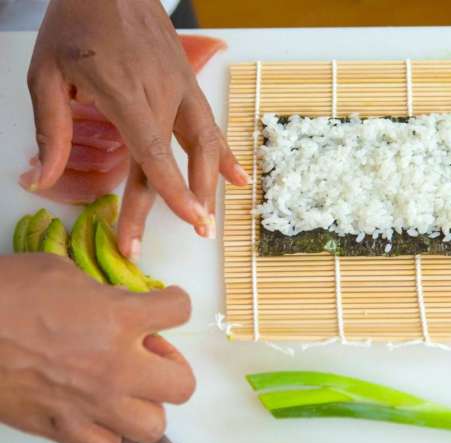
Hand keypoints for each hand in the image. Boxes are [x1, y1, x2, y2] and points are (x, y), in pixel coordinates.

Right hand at [0, 254, 195, 442]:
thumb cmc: (4, 291)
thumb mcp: (60, 273)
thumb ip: (103, 293)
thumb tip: (120, 306)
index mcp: (119, 318)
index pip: (180, 311)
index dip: (174, 304)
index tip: (164, 305)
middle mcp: (116, 366)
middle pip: (183, 385)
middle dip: (171, 369)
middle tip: (147, 357)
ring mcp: (91, 404)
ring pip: (153, 426)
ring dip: (144, 406)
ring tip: (124, 390)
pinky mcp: (61, 429)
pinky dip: (106, 435)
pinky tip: (93, 413)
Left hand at [27, 0, 247, 249]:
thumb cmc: (75, 25)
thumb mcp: (46, 74)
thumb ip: (50, 130)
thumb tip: (40, 180)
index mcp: (124, 93)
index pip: (153, 152)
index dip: (173, 190)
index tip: (189, 220)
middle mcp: (161, 94)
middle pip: (177, 159)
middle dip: (185, 203)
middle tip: (195, 236)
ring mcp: (181, 88)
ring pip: (204, 144)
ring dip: (210, 184)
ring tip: (211, 218)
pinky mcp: (189, 83)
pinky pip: (211, 124)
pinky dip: (224, 154)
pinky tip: (237, 178)